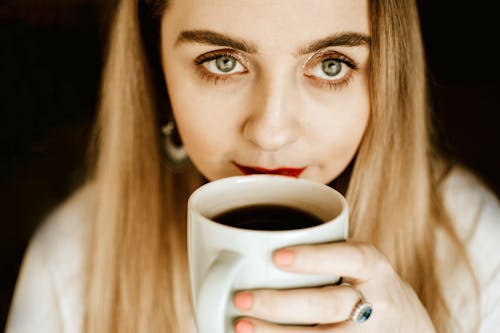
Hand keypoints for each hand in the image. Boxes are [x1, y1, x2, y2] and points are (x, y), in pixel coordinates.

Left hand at [232, 241, 435, 332]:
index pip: (348, 258)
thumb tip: (248, 243)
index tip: (276, 257)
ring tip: (241, 325)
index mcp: (372, 266)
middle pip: (326, 305)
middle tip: (240, 298)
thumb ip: (321, 251)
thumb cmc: (363, 281)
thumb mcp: (355, 259)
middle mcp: (375, 301)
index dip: (313, 258)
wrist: (404, 321)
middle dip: (280, 304)